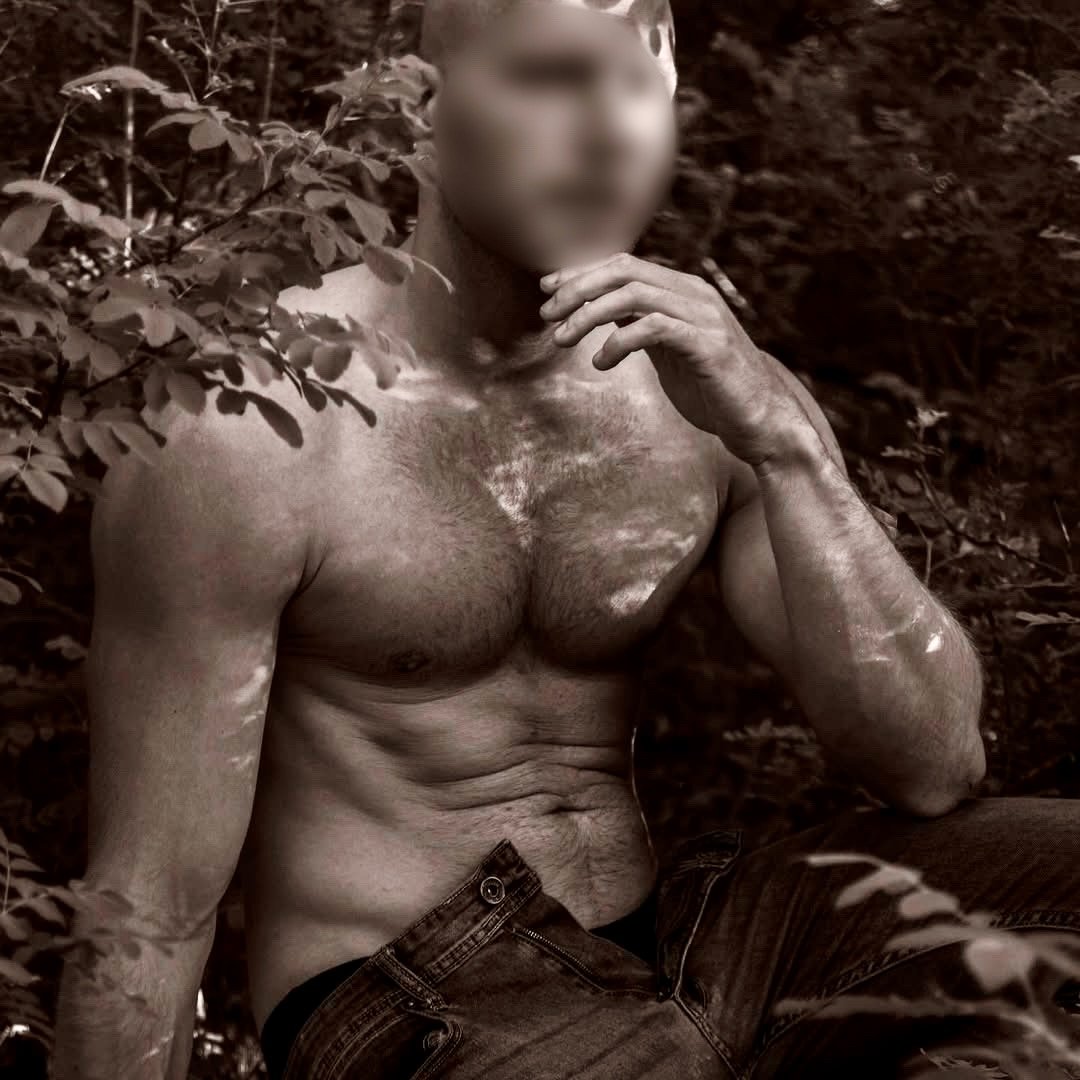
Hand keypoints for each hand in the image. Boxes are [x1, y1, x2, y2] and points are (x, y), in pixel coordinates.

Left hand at [538, 251, 811, 467]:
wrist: (759, 419)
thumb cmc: (710, 387)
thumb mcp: (668, 349)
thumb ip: (641, 325)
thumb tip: (601, 313)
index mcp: (681, 290)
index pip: (623, 264)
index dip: (581, 273)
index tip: (547, 291)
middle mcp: (693, 293)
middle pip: (623, 271)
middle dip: (577, 289)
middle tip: (546, 316)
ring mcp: (703, 316)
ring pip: (634, 295)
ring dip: (589, 315)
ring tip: (562, 340)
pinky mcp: (707, 344)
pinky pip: (653, 328)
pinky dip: (619, 341)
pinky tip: (601, 362)